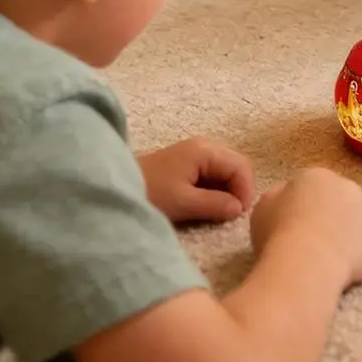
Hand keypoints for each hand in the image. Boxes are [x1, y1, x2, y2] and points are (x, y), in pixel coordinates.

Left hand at [140, 137, 254, 223]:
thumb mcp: (183, 203)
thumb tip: (239, 209)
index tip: (238, 215)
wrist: (116, 186)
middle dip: (238, 189)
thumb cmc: (151, 193)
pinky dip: (216, 188)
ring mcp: (195, 152)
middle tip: (231, 215)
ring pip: (225, 169)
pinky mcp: (187, 162)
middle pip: (235, 164)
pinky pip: (212, 172)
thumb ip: (215, 204)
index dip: (245, 190)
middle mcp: (204, 145)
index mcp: (205, 151)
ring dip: (227, 189)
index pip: (241, 166)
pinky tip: (207, 204)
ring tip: (220, 212)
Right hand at [250, 168, 361, 287]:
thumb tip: (286, 196)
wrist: (306, 262)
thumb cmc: (278, 233)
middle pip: (341, 199)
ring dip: (350, 233)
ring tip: (332, 256)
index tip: (298, 226)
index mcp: (317, 175)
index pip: (314, 186)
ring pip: (361, 220)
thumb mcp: (263, 207)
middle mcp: (347, 185)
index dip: (306, 208)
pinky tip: (346, 267)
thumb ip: (277, 196)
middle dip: (332, 216)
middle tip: (317, 241)